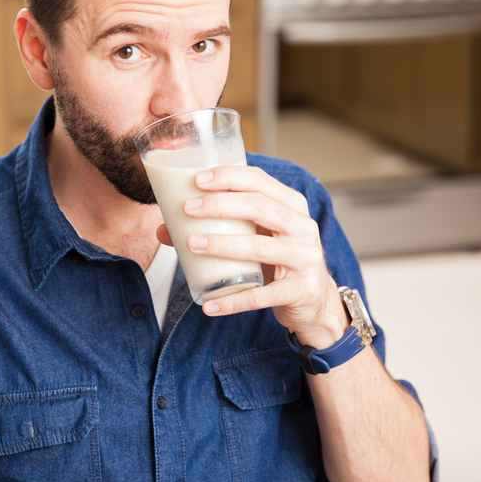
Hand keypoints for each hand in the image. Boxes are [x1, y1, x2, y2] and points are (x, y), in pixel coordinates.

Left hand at [156, 165, 347, 347]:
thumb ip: (219, 229)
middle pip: (260, 207)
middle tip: (188, 209)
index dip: (229, 177)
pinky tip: (209, 304)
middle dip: (220, 206)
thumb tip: (164, 229)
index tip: (197, 180)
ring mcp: (306, 259)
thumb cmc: (278, 261)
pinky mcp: (302, 290)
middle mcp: (303, 228)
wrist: (315, 302)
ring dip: (223, 245)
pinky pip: (262, 296)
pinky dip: (233, 300)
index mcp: (292, 206)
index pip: (260, 181)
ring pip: (260, 248)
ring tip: (192, 245)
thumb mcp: (255, 239)